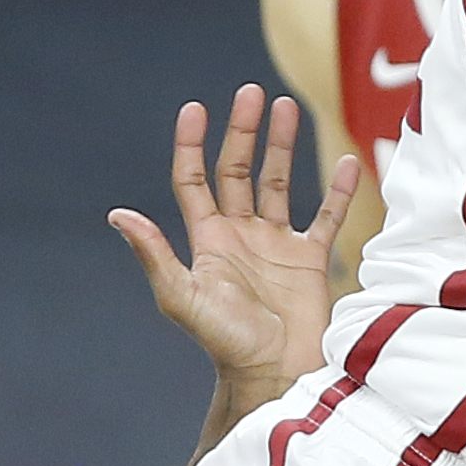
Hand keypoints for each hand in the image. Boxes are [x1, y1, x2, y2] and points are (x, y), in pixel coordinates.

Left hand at [111, 88, 360, 401]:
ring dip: (282, 146)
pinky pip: (326, 216)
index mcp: (207, 240)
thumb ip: (155, 255)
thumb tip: (118, 215)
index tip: (195, 108)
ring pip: (279, 182)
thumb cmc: (226, 342)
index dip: (191, 144)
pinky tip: (348, 163)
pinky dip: (337, 191)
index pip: (193, 180)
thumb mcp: (183, 298)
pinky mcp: (310, 259)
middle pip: (238, 170)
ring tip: (287, 107)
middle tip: (251, 93)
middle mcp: (240, 235)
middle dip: (242, 132)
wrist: (276, 373)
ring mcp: (276, 244)